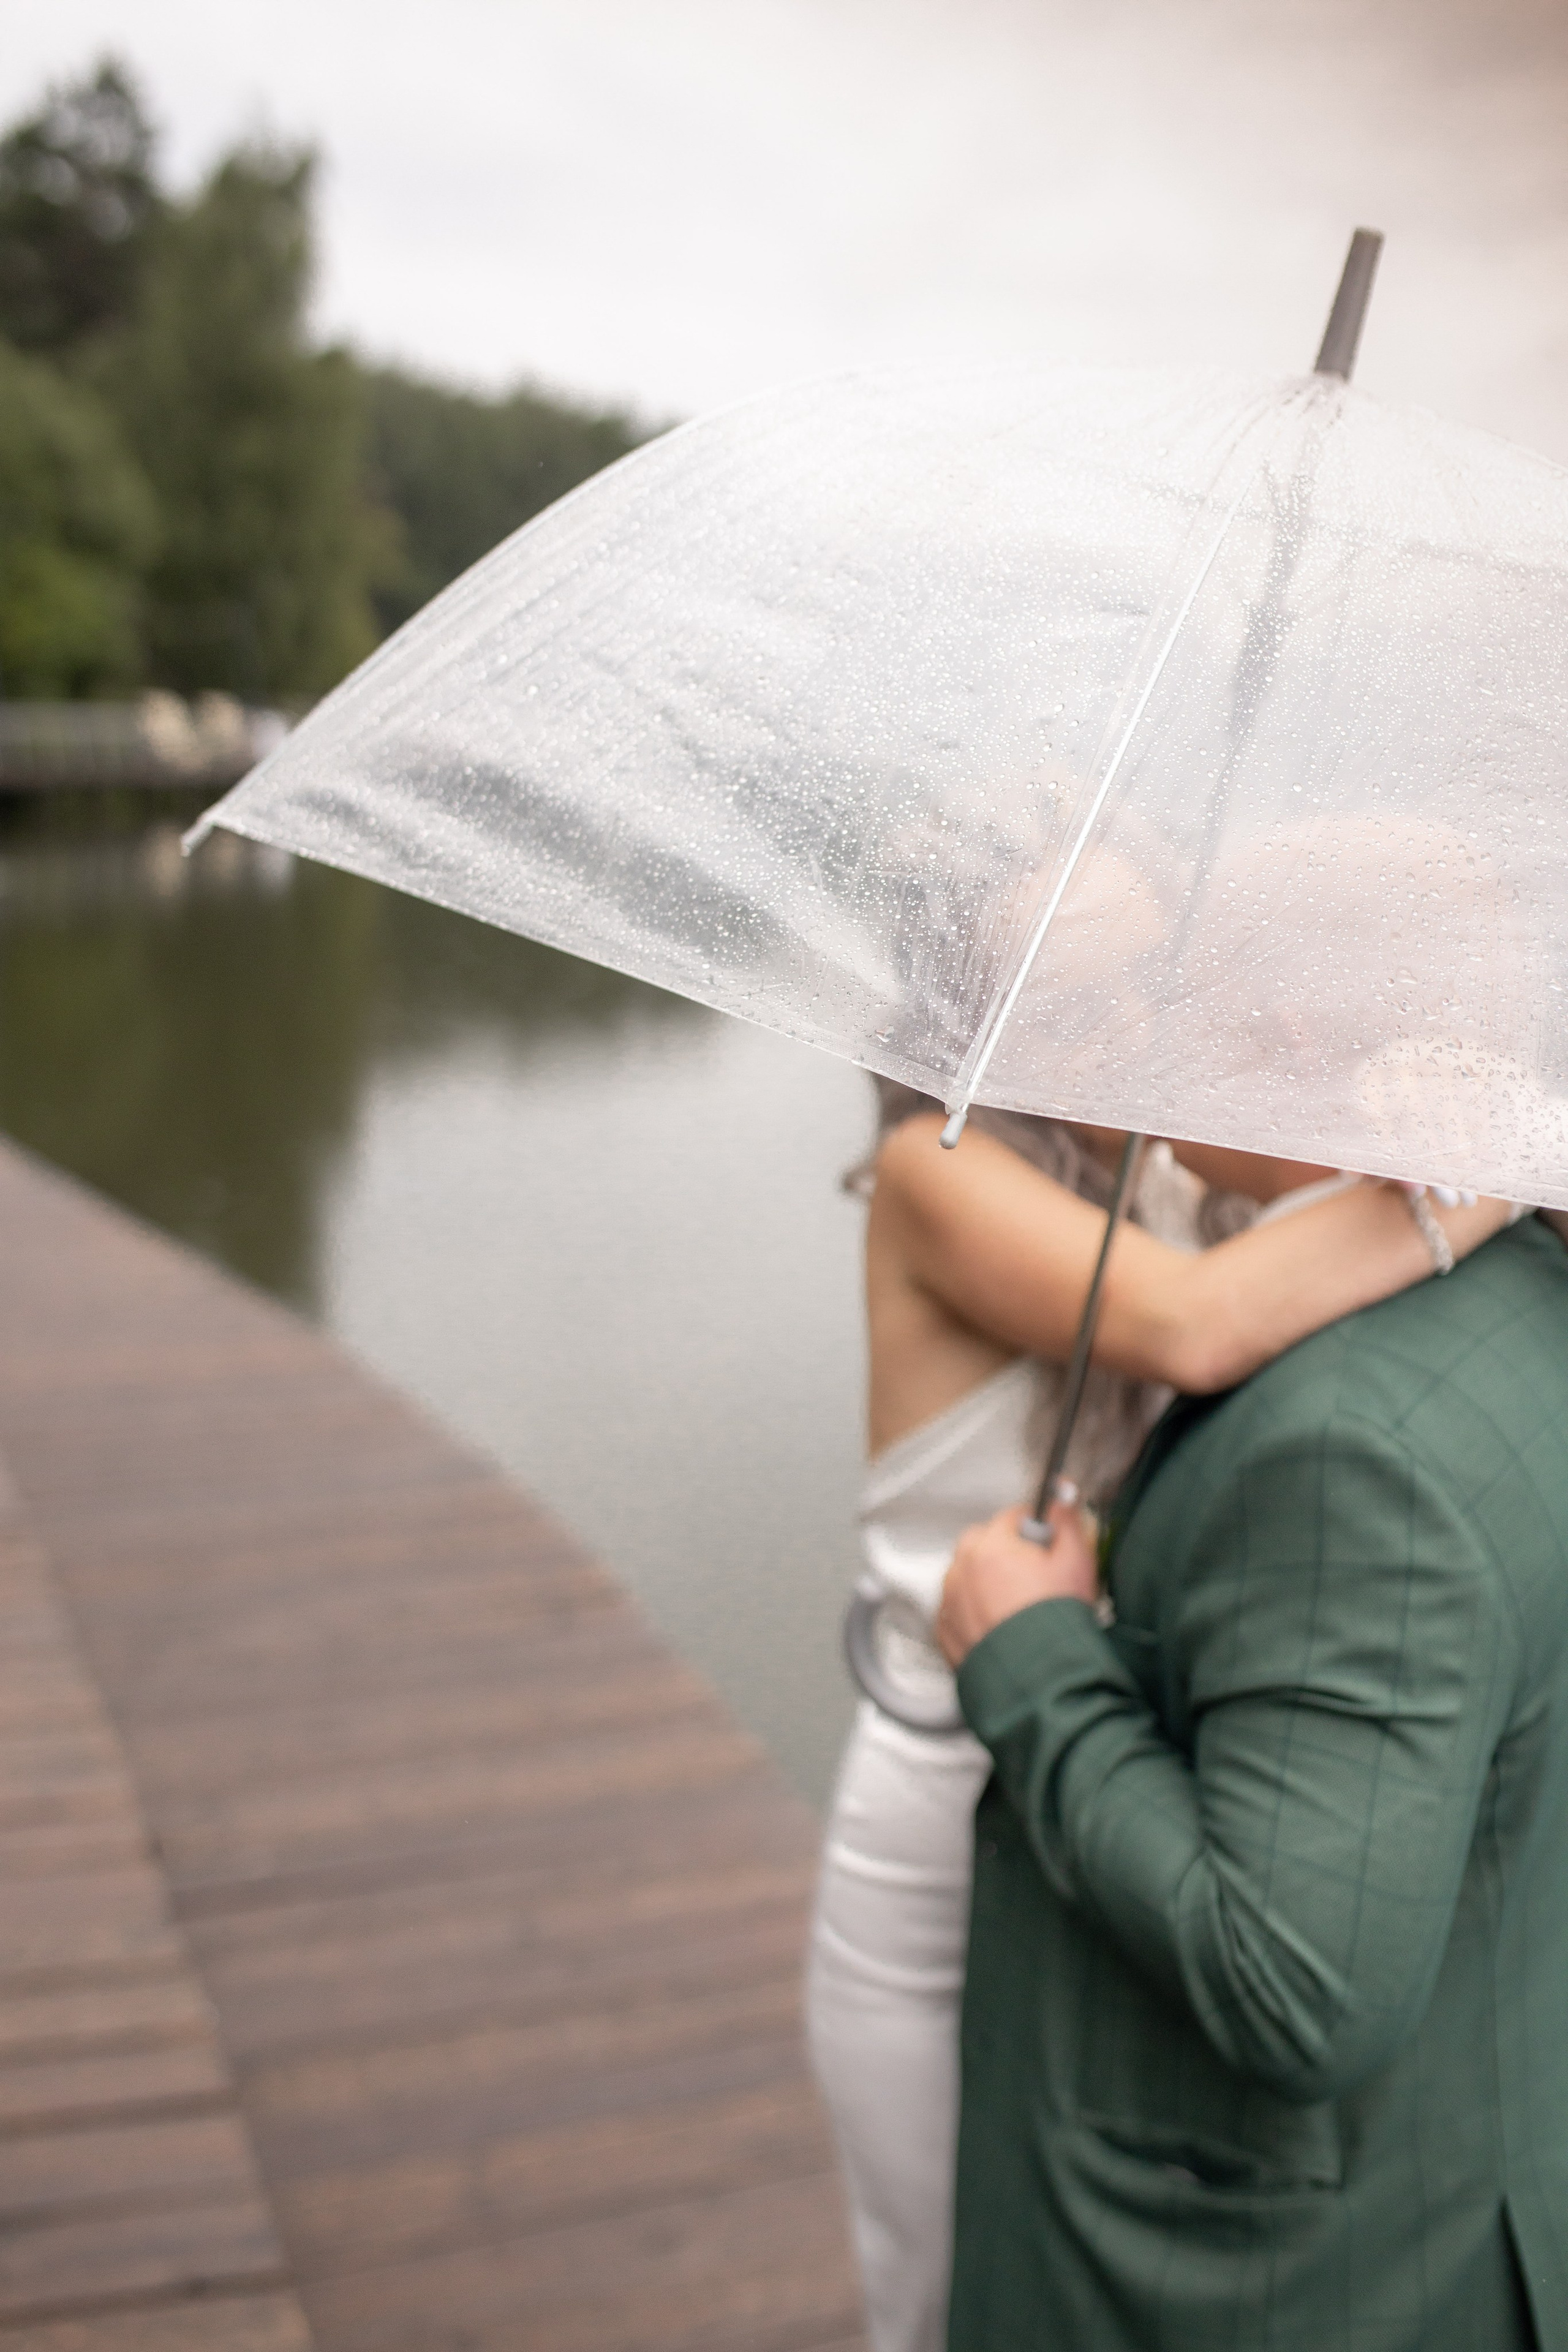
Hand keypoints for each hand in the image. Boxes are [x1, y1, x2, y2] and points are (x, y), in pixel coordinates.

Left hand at [936, 1495, 1100, 1667]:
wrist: (1041, 1680)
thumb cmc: (1057, 1622)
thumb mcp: (1077, 1562)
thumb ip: (1067, 1522)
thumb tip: (1060, 1498)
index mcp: (991, 1547)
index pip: (1012, 1516)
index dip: (1035, 1529)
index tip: (1046, 1544)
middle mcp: (961, 1571)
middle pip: (982, 1542)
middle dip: (1005, 1550)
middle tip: (1034, 1574)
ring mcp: (950, 1603)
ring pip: (966, 1575)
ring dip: (986, 1580)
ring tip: (1018, 1604)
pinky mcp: (946, 1633)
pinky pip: (957, 1609)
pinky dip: (973, 1611)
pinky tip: (1000, 1624)